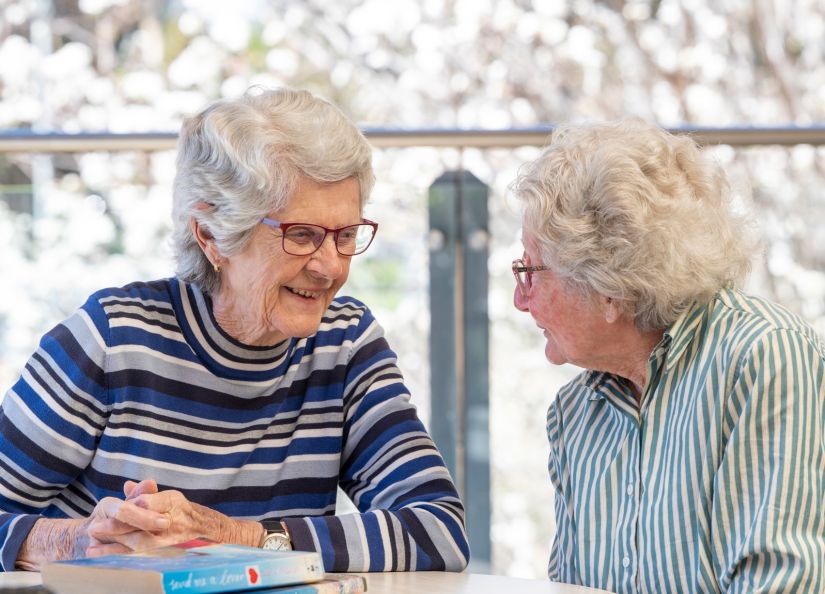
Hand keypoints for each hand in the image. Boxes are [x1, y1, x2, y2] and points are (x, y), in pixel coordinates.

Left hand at [85, 479, 262, 555]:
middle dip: (117, 528)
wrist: (213, 534)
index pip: (150, 502)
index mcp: (173, 502)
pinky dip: (123, 558)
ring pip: (141, 543)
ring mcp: (172, 539)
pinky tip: (107, 559)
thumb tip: (128, 485)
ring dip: (115, 547)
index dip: (132, 506)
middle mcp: (174, 520)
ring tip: (94, 548)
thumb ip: (148, 494)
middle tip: (95, 529)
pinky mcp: (167, 553)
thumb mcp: (169, 498)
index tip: (113, 507)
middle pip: (143, 524)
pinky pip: (143, 556)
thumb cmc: (186, 514)